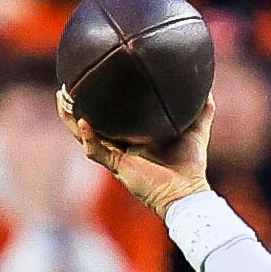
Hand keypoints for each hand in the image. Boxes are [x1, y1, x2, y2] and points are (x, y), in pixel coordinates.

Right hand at [60, 90, 210, 215]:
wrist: (188, 192)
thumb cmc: (190, 165)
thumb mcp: (197, 130)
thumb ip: (202, 110)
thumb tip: (208, 88)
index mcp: (134, 137)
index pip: (111, 116)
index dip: (99, 100)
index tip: (91, 79)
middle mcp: (121, 145)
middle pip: (89, 123)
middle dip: (74, 106)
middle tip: (65, 86)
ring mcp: (116, 156)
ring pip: (84, 135)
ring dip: (71, 118)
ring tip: (62, 99)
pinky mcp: (117, 167)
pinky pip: (96, 151)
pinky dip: (89, 138)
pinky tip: (84, 124)